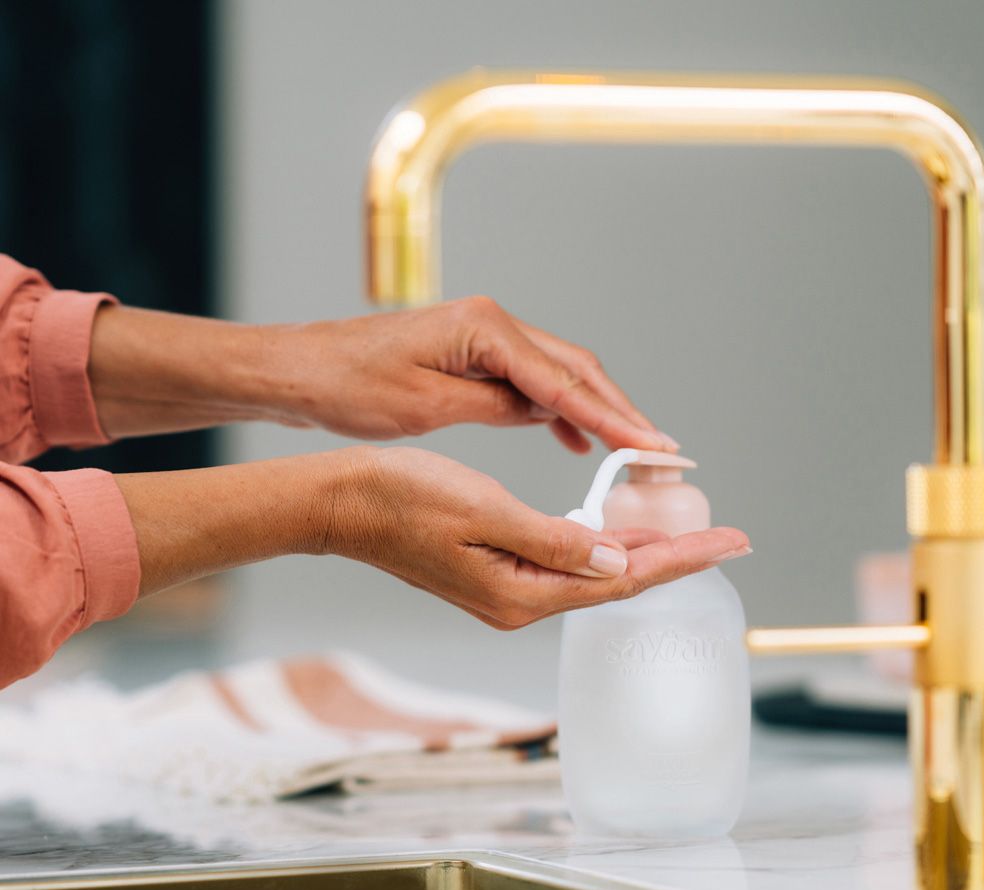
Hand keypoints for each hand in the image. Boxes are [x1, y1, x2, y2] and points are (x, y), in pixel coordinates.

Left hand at [89, 298, 676, 452]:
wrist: (303, 370)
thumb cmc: (349, 386)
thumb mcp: (426, 406)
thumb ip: (495, 405)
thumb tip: (549, 411)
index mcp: (486, 329)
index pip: (566, 380)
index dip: (614, 417)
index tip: (652, 446)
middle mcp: (494, 323)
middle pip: (577, 369)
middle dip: (621, 411)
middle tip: (661, 451)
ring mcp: (485, 336)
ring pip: (559, 374)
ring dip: (595, 411)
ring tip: (631, 450)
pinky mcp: (474, 354)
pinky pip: (530, 382)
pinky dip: (557, 410)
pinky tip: (573, 440)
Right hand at [313, 447, 749, 628]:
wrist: (343, 504)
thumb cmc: (402, 497)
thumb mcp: (484, 511)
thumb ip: (554, 541)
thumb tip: (618, 564)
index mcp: (521, 592)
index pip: (622, 581)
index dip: (683, 559)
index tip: (734, 542)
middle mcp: (519, 603)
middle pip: (616, 585)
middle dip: (676, 560)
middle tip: (731, 538)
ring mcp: (507, 594)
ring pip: (593, 577)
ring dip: (642, 555)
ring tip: (691, 536)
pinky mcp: (496, 577)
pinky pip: (565, 568)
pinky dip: (601, 550)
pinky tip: (621, 536)